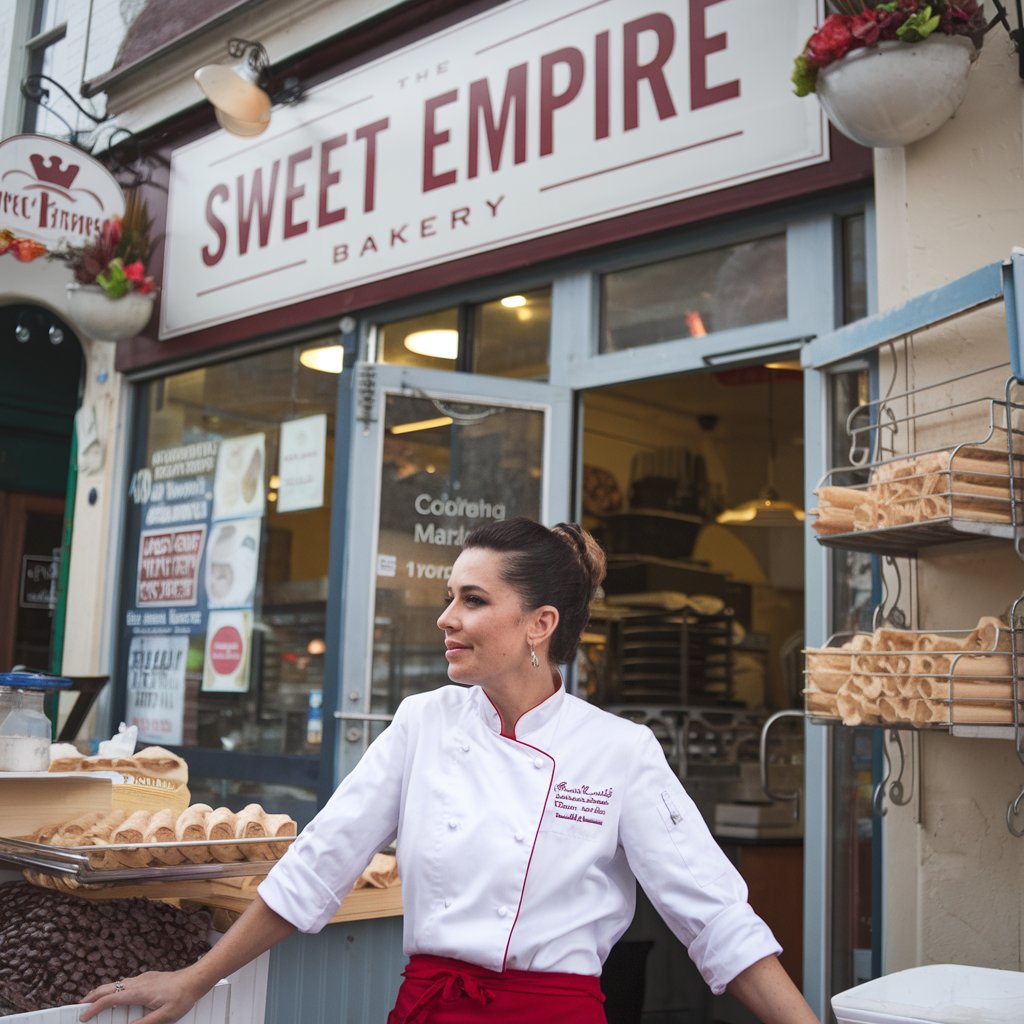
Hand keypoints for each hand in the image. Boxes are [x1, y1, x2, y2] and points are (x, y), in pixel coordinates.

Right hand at [79, 968, 202, 1023]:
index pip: (111, 999)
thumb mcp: (164, 1017)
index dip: (94, 1008)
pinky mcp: (148, 977)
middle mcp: (138, 982)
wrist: (196, 979)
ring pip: (117, 983)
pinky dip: (114, 989)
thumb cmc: (183, 998)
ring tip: (93, 1001)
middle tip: (80, 1006)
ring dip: (103, 991)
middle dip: (92, 996)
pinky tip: (116, 994)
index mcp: (139, 992)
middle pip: (109, 987)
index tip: (83, 1016)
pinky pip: (126, 983)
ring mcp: (143, 978)